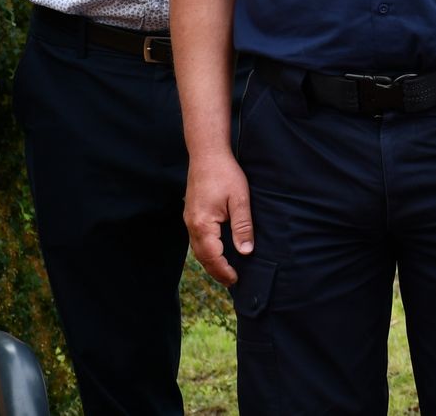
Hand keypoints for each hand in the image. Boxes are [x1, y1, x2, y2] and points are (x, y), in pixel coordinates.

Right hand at [186, 149, 253, 285]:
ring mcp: (189, 220)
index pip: (213, 256)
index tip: (235, 279)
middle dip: (216, 270)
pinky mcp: (191, 214)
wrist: (207, 154)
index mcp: (203, 224)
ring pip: (198, 248)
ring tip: (225, 270)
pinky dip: (206, 249)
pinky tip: (217, 250)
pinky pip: (197, 238)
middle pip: (202, 256)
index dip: (224, 270)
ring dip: (210, 261)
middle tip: (231, 281)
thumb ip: (243, 226)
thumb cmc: (225, 174)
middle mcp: (191, 225)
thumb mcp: (240, 200)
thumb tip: (246, 251)